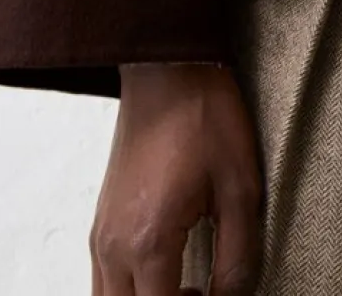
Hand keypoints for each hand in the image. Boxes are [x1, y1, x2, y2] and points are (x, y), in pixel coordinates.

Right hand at [90, 62, 262, 295]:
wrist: (167, 68)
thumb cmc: (204, 117)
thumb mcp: (241, 189)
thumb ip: (239, 258)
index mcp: (148, 242)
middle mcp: (113, 246)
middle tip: (202, 294)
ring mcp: (100, 234)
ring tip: (188, 288)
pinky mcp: (100, 220)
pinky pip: (105, 280)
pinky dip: (132, 291)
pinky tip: (168, 270)